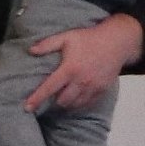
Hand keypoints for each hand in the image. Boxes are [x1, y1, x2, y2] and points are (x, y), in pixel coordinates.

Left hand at [24, 14, 139, 112]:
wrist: (117, 42)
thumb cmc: (89, 39)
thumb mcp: (67, 37)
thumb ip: (48, 44)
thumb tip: (30, 50)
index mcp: (70, 69)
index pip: (49, 88)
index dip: (37, 99)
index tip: (26, 108)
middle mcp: (82, 80)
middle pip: (62, 101)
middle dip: (53, 102)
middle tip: (49, 97)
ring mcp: (94, 86)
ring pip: (75, 104)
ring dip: (66, 104)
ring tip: (61, 98)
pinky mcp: (103, 89)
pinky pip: (88, 103)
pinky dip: (79, 103)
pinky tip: (74, 98)